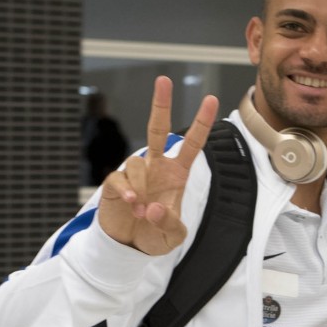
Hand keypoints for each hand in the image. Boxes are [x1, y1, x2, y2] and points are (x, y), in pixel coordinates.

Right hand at [98, 76, 218, 254]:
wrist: (129, 246)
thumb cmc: (155, 235)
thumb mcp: (173, 237)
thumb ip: (169, 224)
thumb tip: (153, 207)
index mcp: (177, 173)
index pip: (192, 143)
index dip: (201, 123)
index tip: (211, 99)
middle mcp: (156, 167)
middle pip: (157, 128)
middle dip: (161, 103)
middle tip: (164, 79)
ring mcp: (136, 173)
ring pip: (137, 163)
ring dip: (142, 188)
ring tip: (141, 211)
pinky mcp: (115, 183)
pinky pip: (120, 178)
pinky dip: (126, 190)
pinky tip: (131, 203)